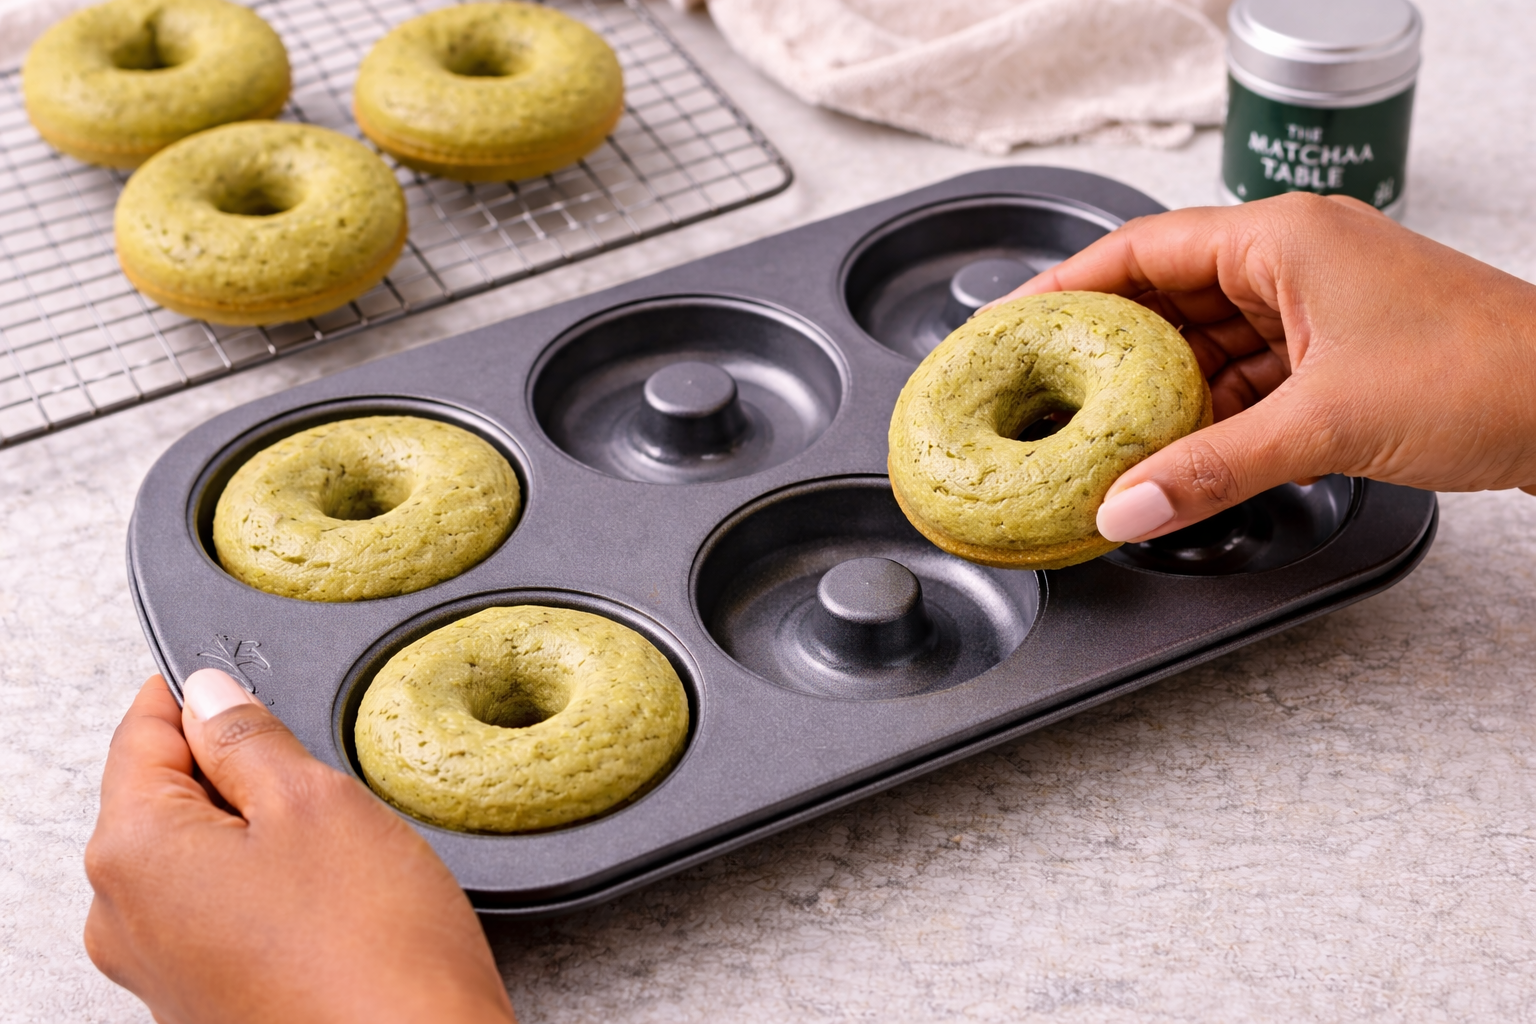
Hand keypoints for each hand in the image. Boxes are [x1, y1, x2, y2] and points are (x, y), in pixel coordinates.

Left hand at [85, 671, 516, 1023]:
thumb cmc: (371, 952)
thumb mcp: (316, 802)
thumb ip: (247, 737)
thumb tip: (210, 696)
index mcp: (133, 854)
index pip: (141, 732)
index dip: (201, 695)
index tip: (249, 681)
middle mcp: (123, 918)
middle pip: (165, 796)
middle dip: (237, 772)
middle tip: (318, 779)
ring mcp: (160, 969)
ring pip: (197, 854)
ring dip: (258, 833)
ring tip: (333, 851)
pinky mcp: (204, 1001)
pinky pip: (218, 912)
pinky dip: (266, 888)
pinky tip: (329, 901)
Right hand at [996, 193, 1535, 541]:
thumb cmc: (1484, 373)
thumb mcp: (1322, 424)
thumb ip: (1210, 470)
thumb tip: (1124, 508)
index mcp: (1283, 238)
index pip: (1143, 247)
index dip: (1068, 284)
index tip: (1013, 321)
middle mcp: (1295, 259)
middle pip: (1168, 294)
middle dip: (1107, 345)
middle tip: (1044, 386)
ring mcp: (1320, 305)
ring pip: (1208, 339)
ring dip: (1160, 387)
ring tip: (1097, 428)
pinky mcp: (1341, 351)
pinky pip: (1249, 373)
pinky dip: (1210, 410)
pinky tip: (1175, 448)